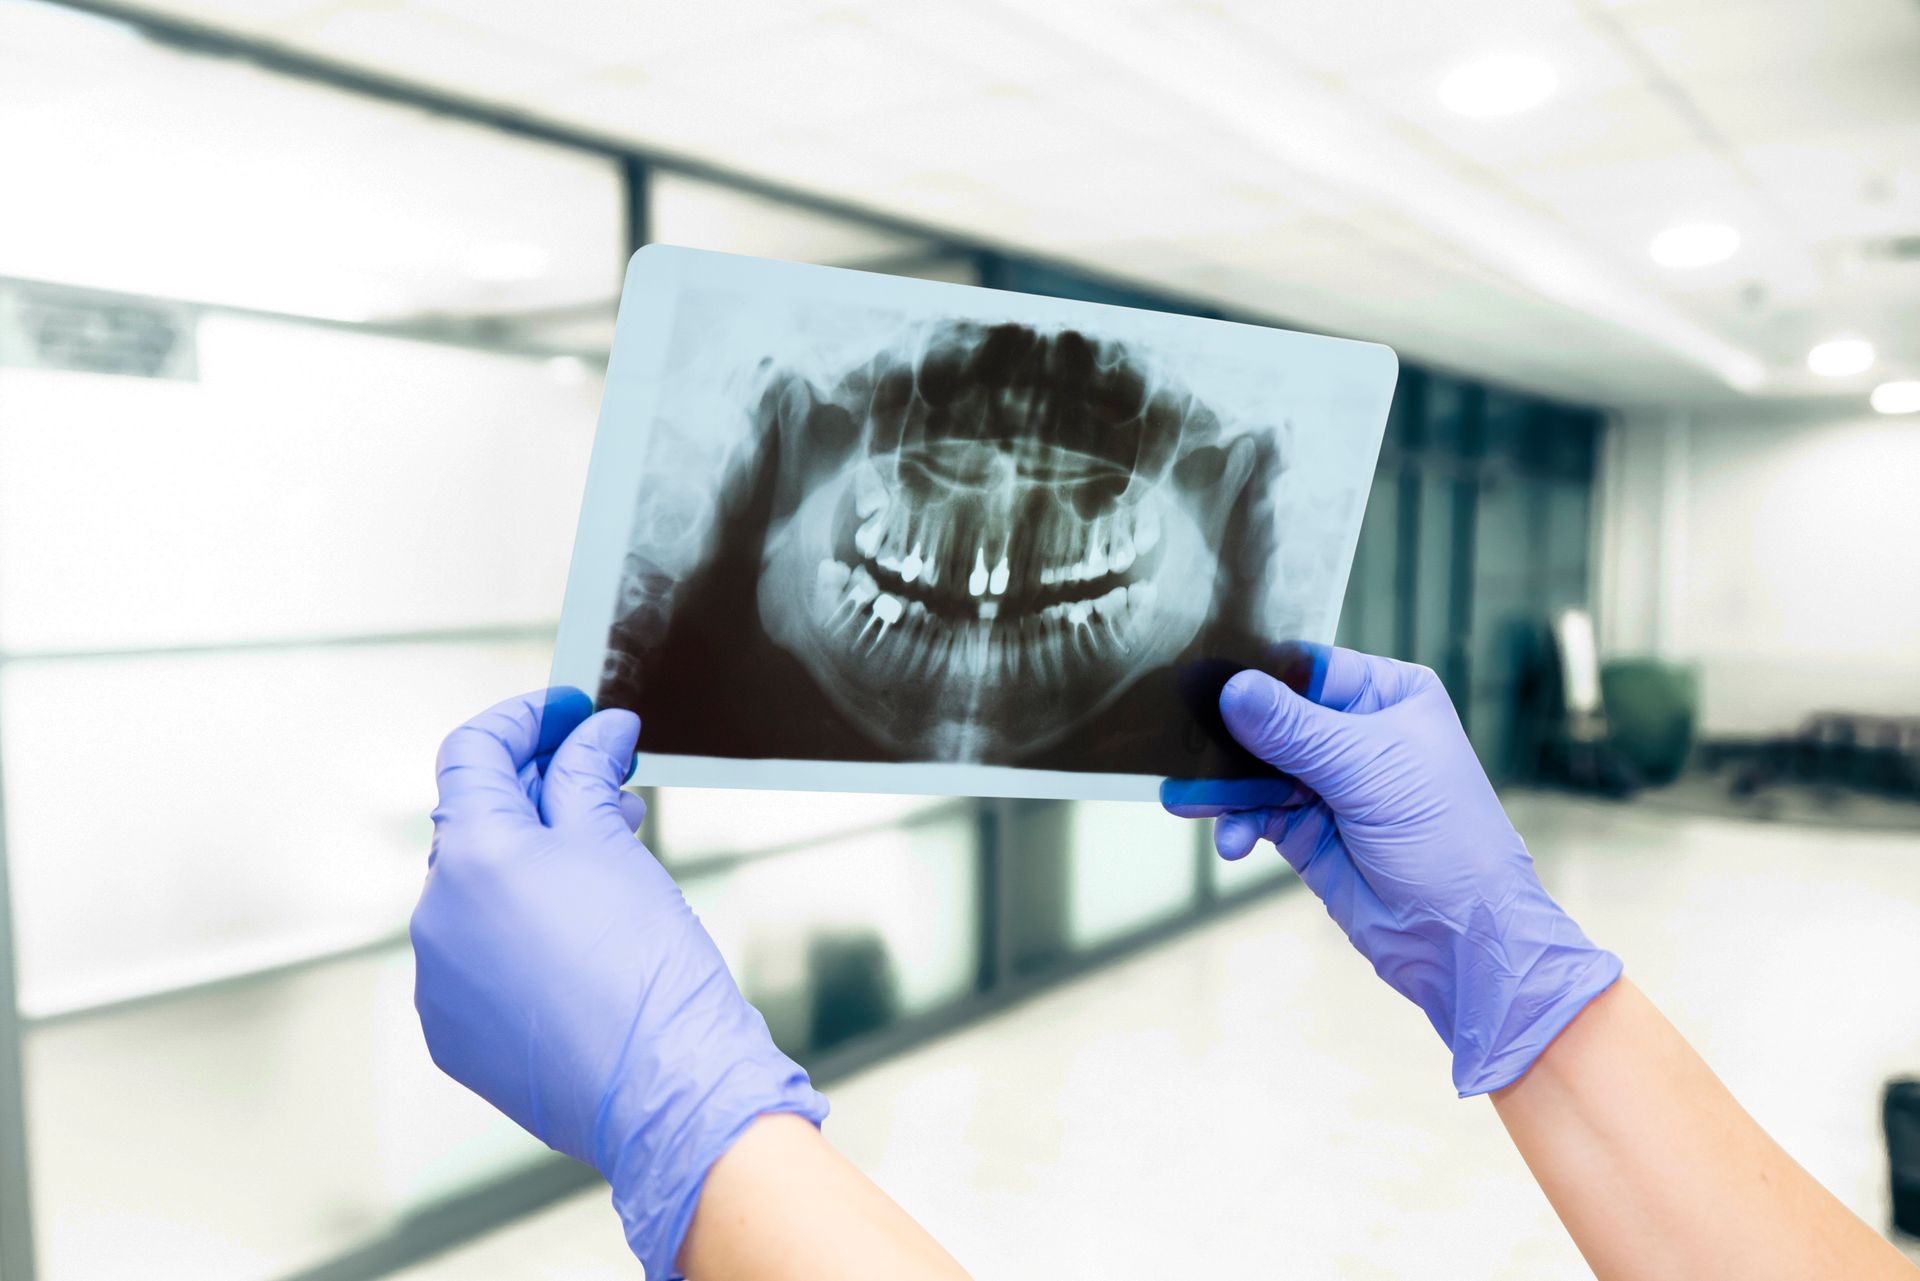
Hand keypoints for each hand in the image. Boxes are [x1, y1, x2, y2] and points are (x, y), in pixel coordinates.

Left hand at [412, 690, 826, 1277]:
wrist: (667, 1089)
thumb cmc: (650, 974)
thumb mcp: (617, 848)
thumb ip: (589, 776)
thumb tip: (595, 734)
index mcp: (472, 857)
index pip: (474, 753)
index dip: (526, 719)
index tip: (570, 711)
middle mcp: (437, 916)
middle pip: (475, 821)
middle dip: (539, 790)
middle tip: (604, 774)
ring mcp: (439, 979)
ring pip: (479, 893)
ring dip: (533, 861)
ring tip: (607, 853)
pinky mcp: (454, 1031)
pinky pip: (480, 956)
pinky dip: (523, 928)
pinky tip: (582, 932)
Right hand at [1162, 646, 1620, 1094]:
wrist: (1460, 936)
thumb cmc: (1443, 837)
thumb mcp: (1366, 768)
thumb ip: (1293, 728)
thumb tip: (1232, 688)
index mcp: (1387, 694)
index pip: (1306, 666)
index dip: (1255, 672)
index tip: (1200, 676)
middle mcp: (1357, 731)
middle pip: (1271, 717)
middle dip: (1229, 735)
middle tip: (1179, 744)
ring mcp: (1329, 782)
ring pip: (1256, 767)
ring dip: (1225, 786)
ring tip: (1188, 800)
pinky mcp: (1307, 828)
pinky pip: (1256, 811)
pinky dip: (1237, 821)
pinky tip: (1231, 841)